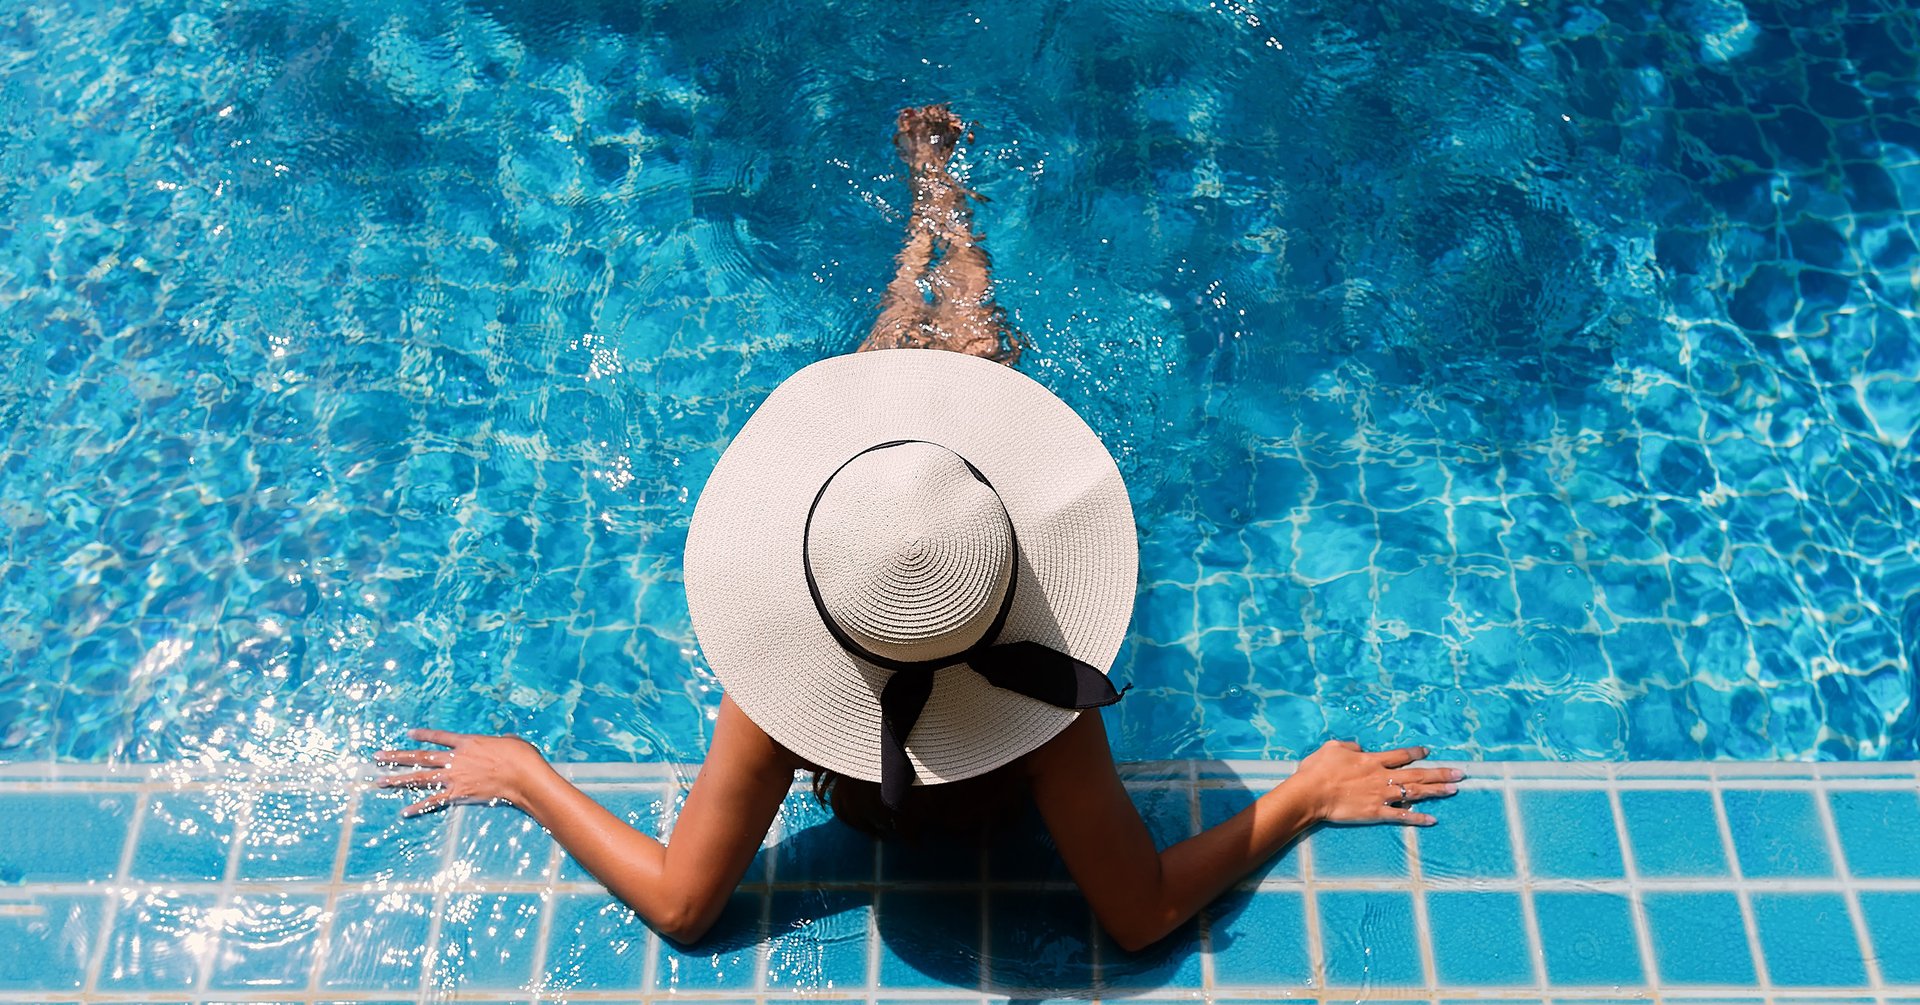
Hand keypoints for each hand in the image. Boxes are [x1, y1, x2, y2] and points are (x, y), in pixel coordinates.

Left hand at [373, 729, 555, 816]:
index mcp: (466, 742)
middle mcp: (455, 758)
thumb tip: (504, 741)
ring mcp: (454, 777)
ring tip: (379, 781)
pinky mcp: (459, 794)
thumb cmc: (520, 755)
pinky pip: (434, 801)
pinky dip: (418, 807)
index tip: (409, 733)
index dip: (423, 735)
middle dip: (397, 757)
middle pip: (420, 757)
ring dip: (398, 779)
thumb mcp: (509, 740)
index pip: (439, 737)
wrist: (522, 774)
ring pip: (420, 778)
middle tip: (377, 757)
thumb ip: (498, 742)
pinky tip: (404, 811)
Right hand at [1284, 739, 1462, 825]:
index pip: (1401, 755)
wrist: (1311, 794)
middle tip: (1460, 773)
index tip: (1428, 752)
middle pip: (1417, 774)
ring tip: (1454, 790)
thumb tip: (1360, 747)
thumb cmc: (1318, 769)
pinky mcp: (1375, 813)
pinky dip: (1417, 818)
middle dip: (1440, 773)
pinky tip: (1433, 820)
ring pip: (1415, 792)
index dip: (1416, 753)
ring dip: (1437, 791)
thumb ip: (1350, 746)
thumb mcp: (1332, 747)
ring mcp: (1381, 796)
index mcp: (1372, 760)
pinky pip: (1401, 816)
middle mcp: (1382, 777)